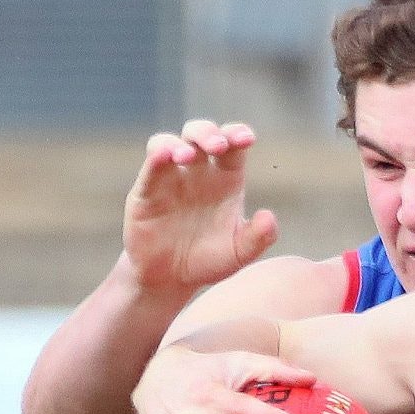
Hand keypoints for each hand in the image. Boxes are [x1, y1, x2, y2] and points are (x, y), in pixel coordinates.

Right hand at [123, 122, 279, 297]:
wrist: (171, 280)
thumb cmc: (208, 261)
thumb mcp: (239, 253)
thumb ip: (258, 237)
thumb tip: (268, 218)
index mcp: (225, 179)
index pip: (232, 146)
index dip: (237, 134)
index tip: (247, 138)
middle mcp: (197, 172)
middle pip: (200, 134)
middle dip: (209, 133)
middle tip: (218, 146)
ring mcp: (170, 178)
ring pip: (169, 142)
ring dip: (179, 144)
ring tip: (187, 156)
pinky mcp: (146, 192)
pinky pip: (150, 167)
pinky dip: (156, 156)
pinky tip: (163, 156)